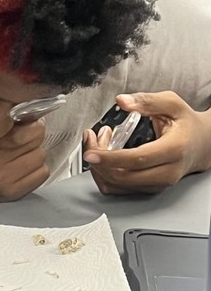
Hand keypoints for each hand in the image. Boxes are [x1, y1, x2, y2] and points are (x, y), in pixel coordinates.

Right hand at [0, 114, 48, 209]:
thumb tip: (24, 106)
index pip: (22, 130)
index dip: (29, 122)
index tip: (24, 121)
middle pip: (35, 141)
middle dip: (32, 135)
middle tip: (22, 136)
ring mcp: (2, 183)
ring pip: (40, 156)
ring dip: (34, 151)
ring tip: (19, 152)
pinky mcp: (12, 194)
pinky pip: (42, 173)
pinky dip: (36, 167)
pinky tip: (22, 165)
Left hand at [82, 91, 210, 194]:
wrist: (202, 145)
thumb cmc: (186, 125)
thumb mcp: (172, 104)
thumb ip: (147, 101)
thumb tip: (123, 101)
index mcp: (173, 150)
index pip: (137, 160)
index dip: (110, 158)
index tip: (91, 152)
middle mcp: (166, 172)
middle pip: (123, 176)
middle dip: (100, 160)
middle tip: (93, 138)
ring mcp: (157, 184)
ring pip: (117, 185)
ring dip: (99, 167)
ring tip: (100, 142)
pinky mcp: (148, 189)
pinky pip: (118, 189)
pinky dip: (104, 174)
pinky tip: (104, 156)